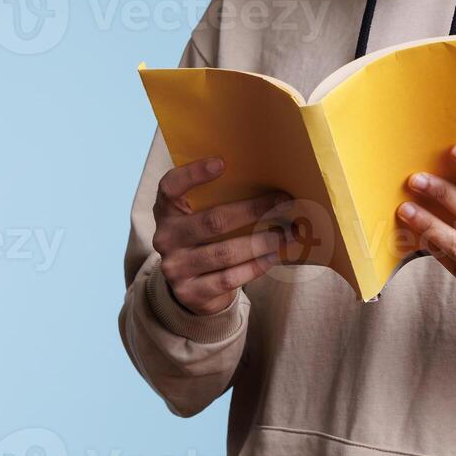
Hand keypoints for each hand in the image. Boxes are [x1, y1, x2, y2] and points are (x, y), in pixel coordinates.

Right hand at [152, 156, 293, 315]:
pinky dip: (256, 265)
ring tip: (289, 233)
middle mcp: (166, 238)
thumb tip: (268, 183)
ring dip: (263, 241)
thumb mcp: (199, 217)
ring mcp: (176, 267)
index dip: (193, 173)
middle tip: (283, 201)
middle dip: (253, 210)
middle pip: (213, 221)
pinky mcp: (190, 292)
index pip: (170, 187)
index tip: (222, 163)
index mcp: (166, 211)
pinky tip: (274, 256)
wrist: (190, 288)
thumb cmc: (204, 240)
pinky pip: (229, 278)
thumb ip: (217, 200)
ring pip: (225, 252)